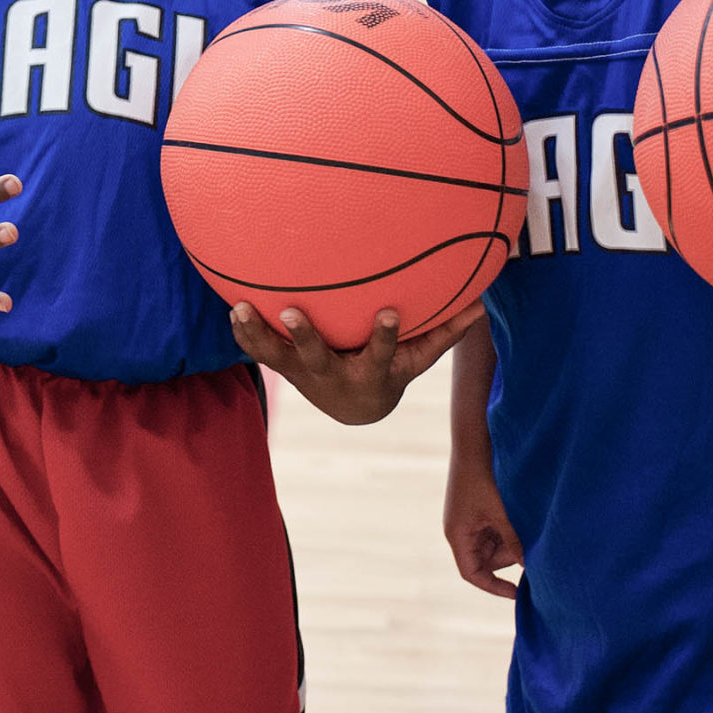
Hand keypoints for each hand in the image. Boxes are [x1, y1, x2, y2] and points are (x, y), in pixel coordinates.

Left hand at [228, 301, 485, 425]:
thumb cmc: (389, 372)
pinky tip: (232, 309)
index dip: (387, 336)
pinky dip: (245, 335)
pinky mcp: (284, 367)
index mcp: (370, 372)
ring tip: (240, 308)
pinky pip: (260, 352)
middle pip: (318, 359)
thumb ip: (444, 333)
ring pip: (279, 357)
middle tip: (292, 312)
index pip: (382, 354)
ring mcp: (304, 373)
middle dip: (306, 337)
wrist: (354, 408)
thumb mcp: (417, 360)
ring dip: (259, 334)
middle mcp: (333, 376)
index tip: (390, 312)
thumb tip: (481, 305)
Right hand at [443, 448, 522, 599]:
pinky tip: (522, 518)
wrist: (474, 444)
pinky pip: (494, 531)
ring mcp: (469, 521)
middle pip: (486, 560)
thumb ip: (514, 542)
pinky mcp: (478, 511)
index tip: (518, 593)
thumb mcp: (501, 514)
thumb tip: (529, 567)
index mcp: (458, 535)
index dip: (494, 587)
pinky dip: (510, 530)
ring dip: (511, 541)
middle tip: (533, 548)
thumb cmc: (483, 478)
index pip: (472, 573)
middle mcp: (460, 531)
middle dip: (509, 557)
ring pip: (493, 545)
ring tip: (527, 526)